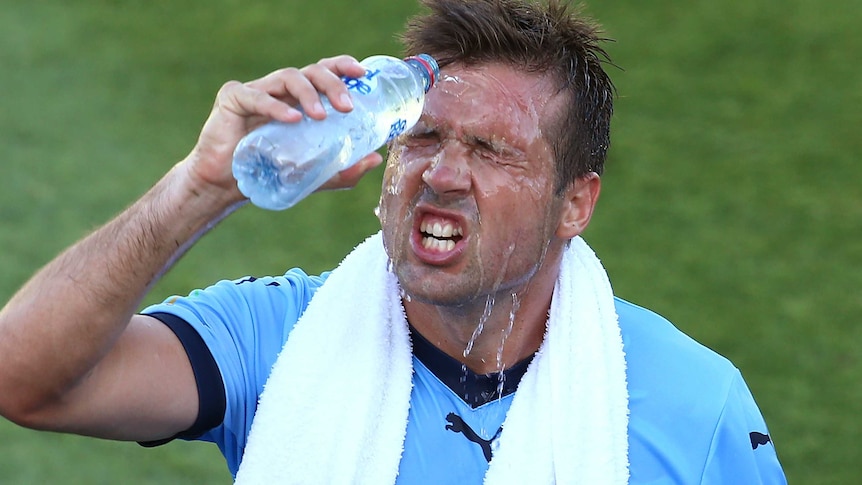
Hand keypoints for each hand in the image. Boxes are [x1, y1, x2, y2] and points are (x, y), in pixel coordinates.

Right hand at [183, 55, 380, 200]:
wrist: (228, 187)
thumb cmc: (270, 173)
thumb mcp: (316, 174)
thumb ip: (345, 168)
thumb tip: (377, 157)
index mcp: (300, 99)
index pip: (324, 72)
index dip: (343, 66)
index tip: (362, 73)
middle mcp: (281, 90)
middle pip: (311, 71)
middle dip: (333, 84)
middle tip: (347, 107)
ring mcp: (257, 90)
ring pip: (288, 77)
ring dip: (309, 93)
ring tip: (321, 116)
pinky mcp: (233, 97)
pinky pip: (256, 96)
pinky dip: (276, 107)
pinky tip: (292, 119)